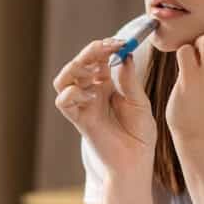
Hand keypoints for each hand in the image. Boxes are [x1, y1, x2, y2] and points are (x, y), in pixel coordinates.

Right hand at [53, 39, 156, 175]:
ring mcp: (83, 105)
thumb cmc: (139, 135)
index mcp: (108, 84)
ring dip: (76, 69)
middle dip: (90, 52)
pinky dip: (73, 93)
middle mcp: (92, 92)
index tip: (120, 41)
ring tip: (95, 73)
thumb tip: (124, 54)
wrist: (135, 162)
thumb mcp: (140, 103)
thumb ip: (129, 80)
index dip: (105, 46)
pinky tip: (92, 96)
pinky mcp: (79, 120)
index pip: (98, 58)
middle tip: (108, 48)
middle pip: (78, 63)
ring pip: (63, 79)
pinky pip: (63, 102)